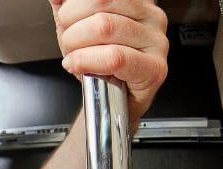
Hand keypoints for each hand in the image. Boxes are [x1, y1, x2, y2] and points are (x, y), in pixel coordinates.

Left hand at [49, 0, 168, 124]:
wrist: (111, 103)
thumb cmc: (98, 65)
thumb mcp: (77, 28)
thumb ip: (68, 7)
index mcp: (135, 1)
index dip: (72, 7)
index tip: (66, 22)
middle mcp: (150, 15)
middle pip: (100, 2)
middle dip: (71, 26)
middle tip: (69, 43)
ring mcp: (156, 41)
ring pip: (104, 27)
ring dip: (76, 47)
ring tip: (74, 58)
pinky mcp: (155, 68)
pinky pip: (114, 57)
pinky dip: (86, 61)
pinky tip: (78, 66)